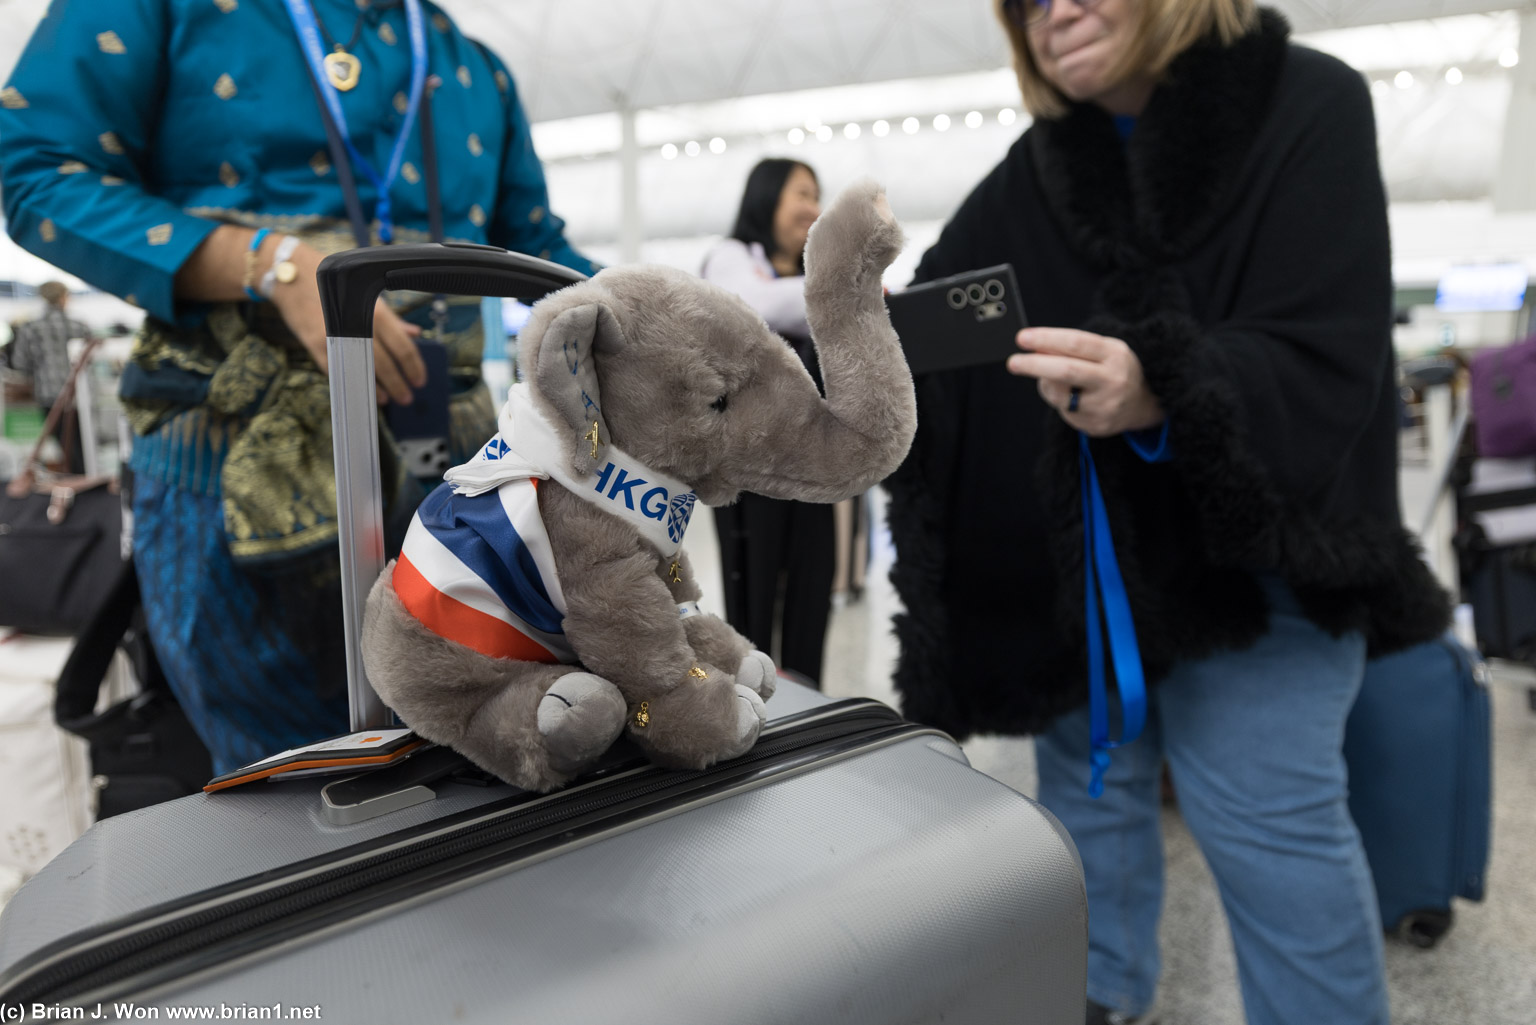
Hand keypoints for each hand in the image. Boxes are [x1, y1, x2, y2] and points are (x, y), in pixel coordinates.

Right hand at [267, 241, 426, 404]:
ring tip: (388, 399)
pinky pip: (337, 369)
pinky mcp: (316, 344)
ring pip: (361, 369)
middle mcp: (358, 323)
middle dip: (398, 383)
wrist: (294, 276)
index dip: (413, 366)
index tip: (420, 380)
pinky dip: (350, 382)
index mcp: (375, 310)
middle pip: (384, 362)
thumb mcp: (368, 294)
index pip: (402, 345)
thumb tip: (414, 334)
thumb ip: (392, 318)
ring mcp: (335, 336)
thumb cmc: (336, 284)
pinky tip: (361, 390)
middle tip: (407, 398)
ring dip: (376, 388)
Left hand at [1006, 328, 1163, 436]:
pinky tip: (1071, 397)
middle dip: (1034, 365)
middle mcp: (1112, 380)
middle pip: (1066, 371)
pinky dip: (1058, 401)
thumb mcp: (1102, 350)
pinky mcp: (1096, 426)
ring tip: (1048, 378)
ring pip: (1059, 395)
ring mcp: (1105, 406)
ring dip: (1045, 384)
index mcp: (1114, 354)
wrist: (1143, 403)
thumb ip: (1072, 347)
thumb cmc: (1113, 369)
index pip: (1076, 343)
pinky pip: (1064, 412)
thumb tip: (1036, 346)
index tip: (1022, 338)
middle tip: (1013, 362)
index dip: (1046, 339)